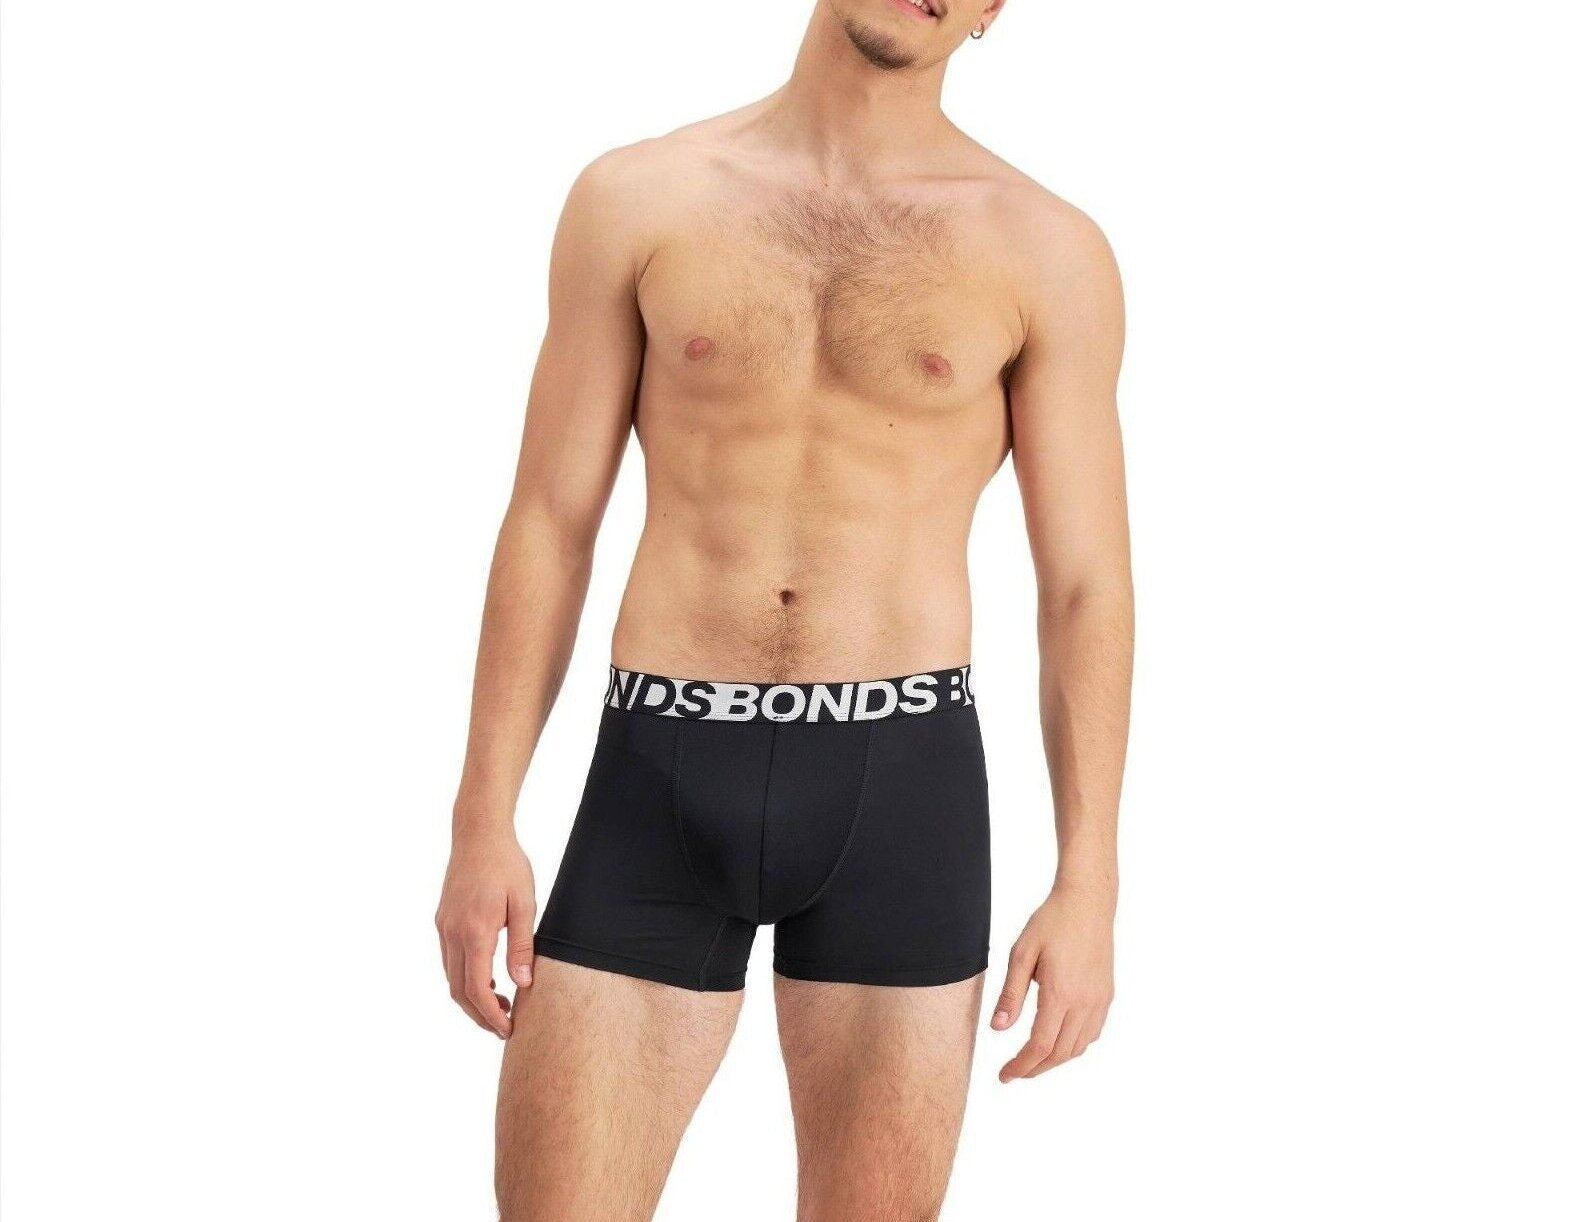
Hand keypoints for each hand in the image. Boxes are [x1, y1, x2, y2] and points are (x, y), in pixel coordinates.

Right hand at [435, 825, 535, 1038]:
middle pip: (459, 991)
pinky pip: (450, 960)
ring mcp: (444, 928)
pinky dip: (465, 978)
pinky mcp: (442, 921)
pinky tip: (489, 978)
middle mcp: (452, 933)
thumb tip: (523, 984)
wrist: (478, 834)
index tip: (507, 1030)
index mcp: (475, 932)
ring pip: (451, 978)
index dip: (490, 1016)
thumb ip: (522, 946)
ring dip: (472, 998)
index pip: (476, 989)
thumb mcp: (525, 904)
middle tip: (504, 1027)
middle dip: (480, 1015)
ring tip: (501, 1004)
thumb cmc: (507, 865)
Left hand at [991, 882, 1114, 1080]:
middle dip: (1035, 1068)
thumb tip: (998, 1028)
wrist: (1087, 902)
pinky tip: (1058, 1040)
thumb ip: (1011, 994)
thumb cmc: (1051, 922)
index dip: (1021, 1066)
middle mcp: (1084, 1002)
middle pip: (1060, 1053)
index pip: (1040, 1046)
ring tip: (1032, 1060)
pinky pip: (1092, 1033)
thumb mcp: (1022, 953)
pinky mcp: (1106, 995)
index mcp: (1060, 993)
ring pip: (1078, 1047)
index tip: (1005, 1075)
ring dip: (1055, 1060)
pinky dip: (1073, 1046)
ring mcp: (1099, 1000)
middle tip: (1014, 1072)